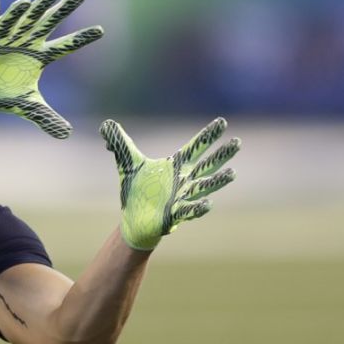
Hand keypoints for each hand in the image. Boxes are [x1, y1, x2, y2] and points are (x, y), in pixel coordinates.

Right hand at [0, 0, 103, 138]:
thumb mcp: (27, 106)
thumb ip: (46, 117)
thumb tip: (67, 134)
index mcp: (39, 59)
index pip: (65, 46)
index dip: (82, 38)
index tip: (101, 30)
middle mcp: (29, 45)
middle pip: (51, 23)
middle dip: (64, 9)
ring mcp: (13, 39)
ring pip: (31, 18)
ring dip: (43, 4)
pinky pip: (7, 25)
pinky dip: (15, 15)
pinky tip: (25, 3)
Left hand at [99, 117, 239, 250]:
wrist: (133, 220)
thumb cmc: (137, 192)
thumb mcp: (127, 164)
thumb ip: (120, 143)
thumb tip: (106, 124)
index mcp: (175, 167)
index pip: (195, 148)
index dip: (208, 136)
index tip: (222, 123)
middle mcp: (183, 181)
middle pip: (207, 166)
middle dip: (221, 155)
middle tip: (237, 143)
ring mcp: (181, 198)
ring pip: (203, 188)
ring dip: (217, 182)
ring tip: (232, 174)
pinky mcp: (174, 215)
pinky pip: (189, 211)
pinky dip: (198, 208)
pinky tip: (208, 203)